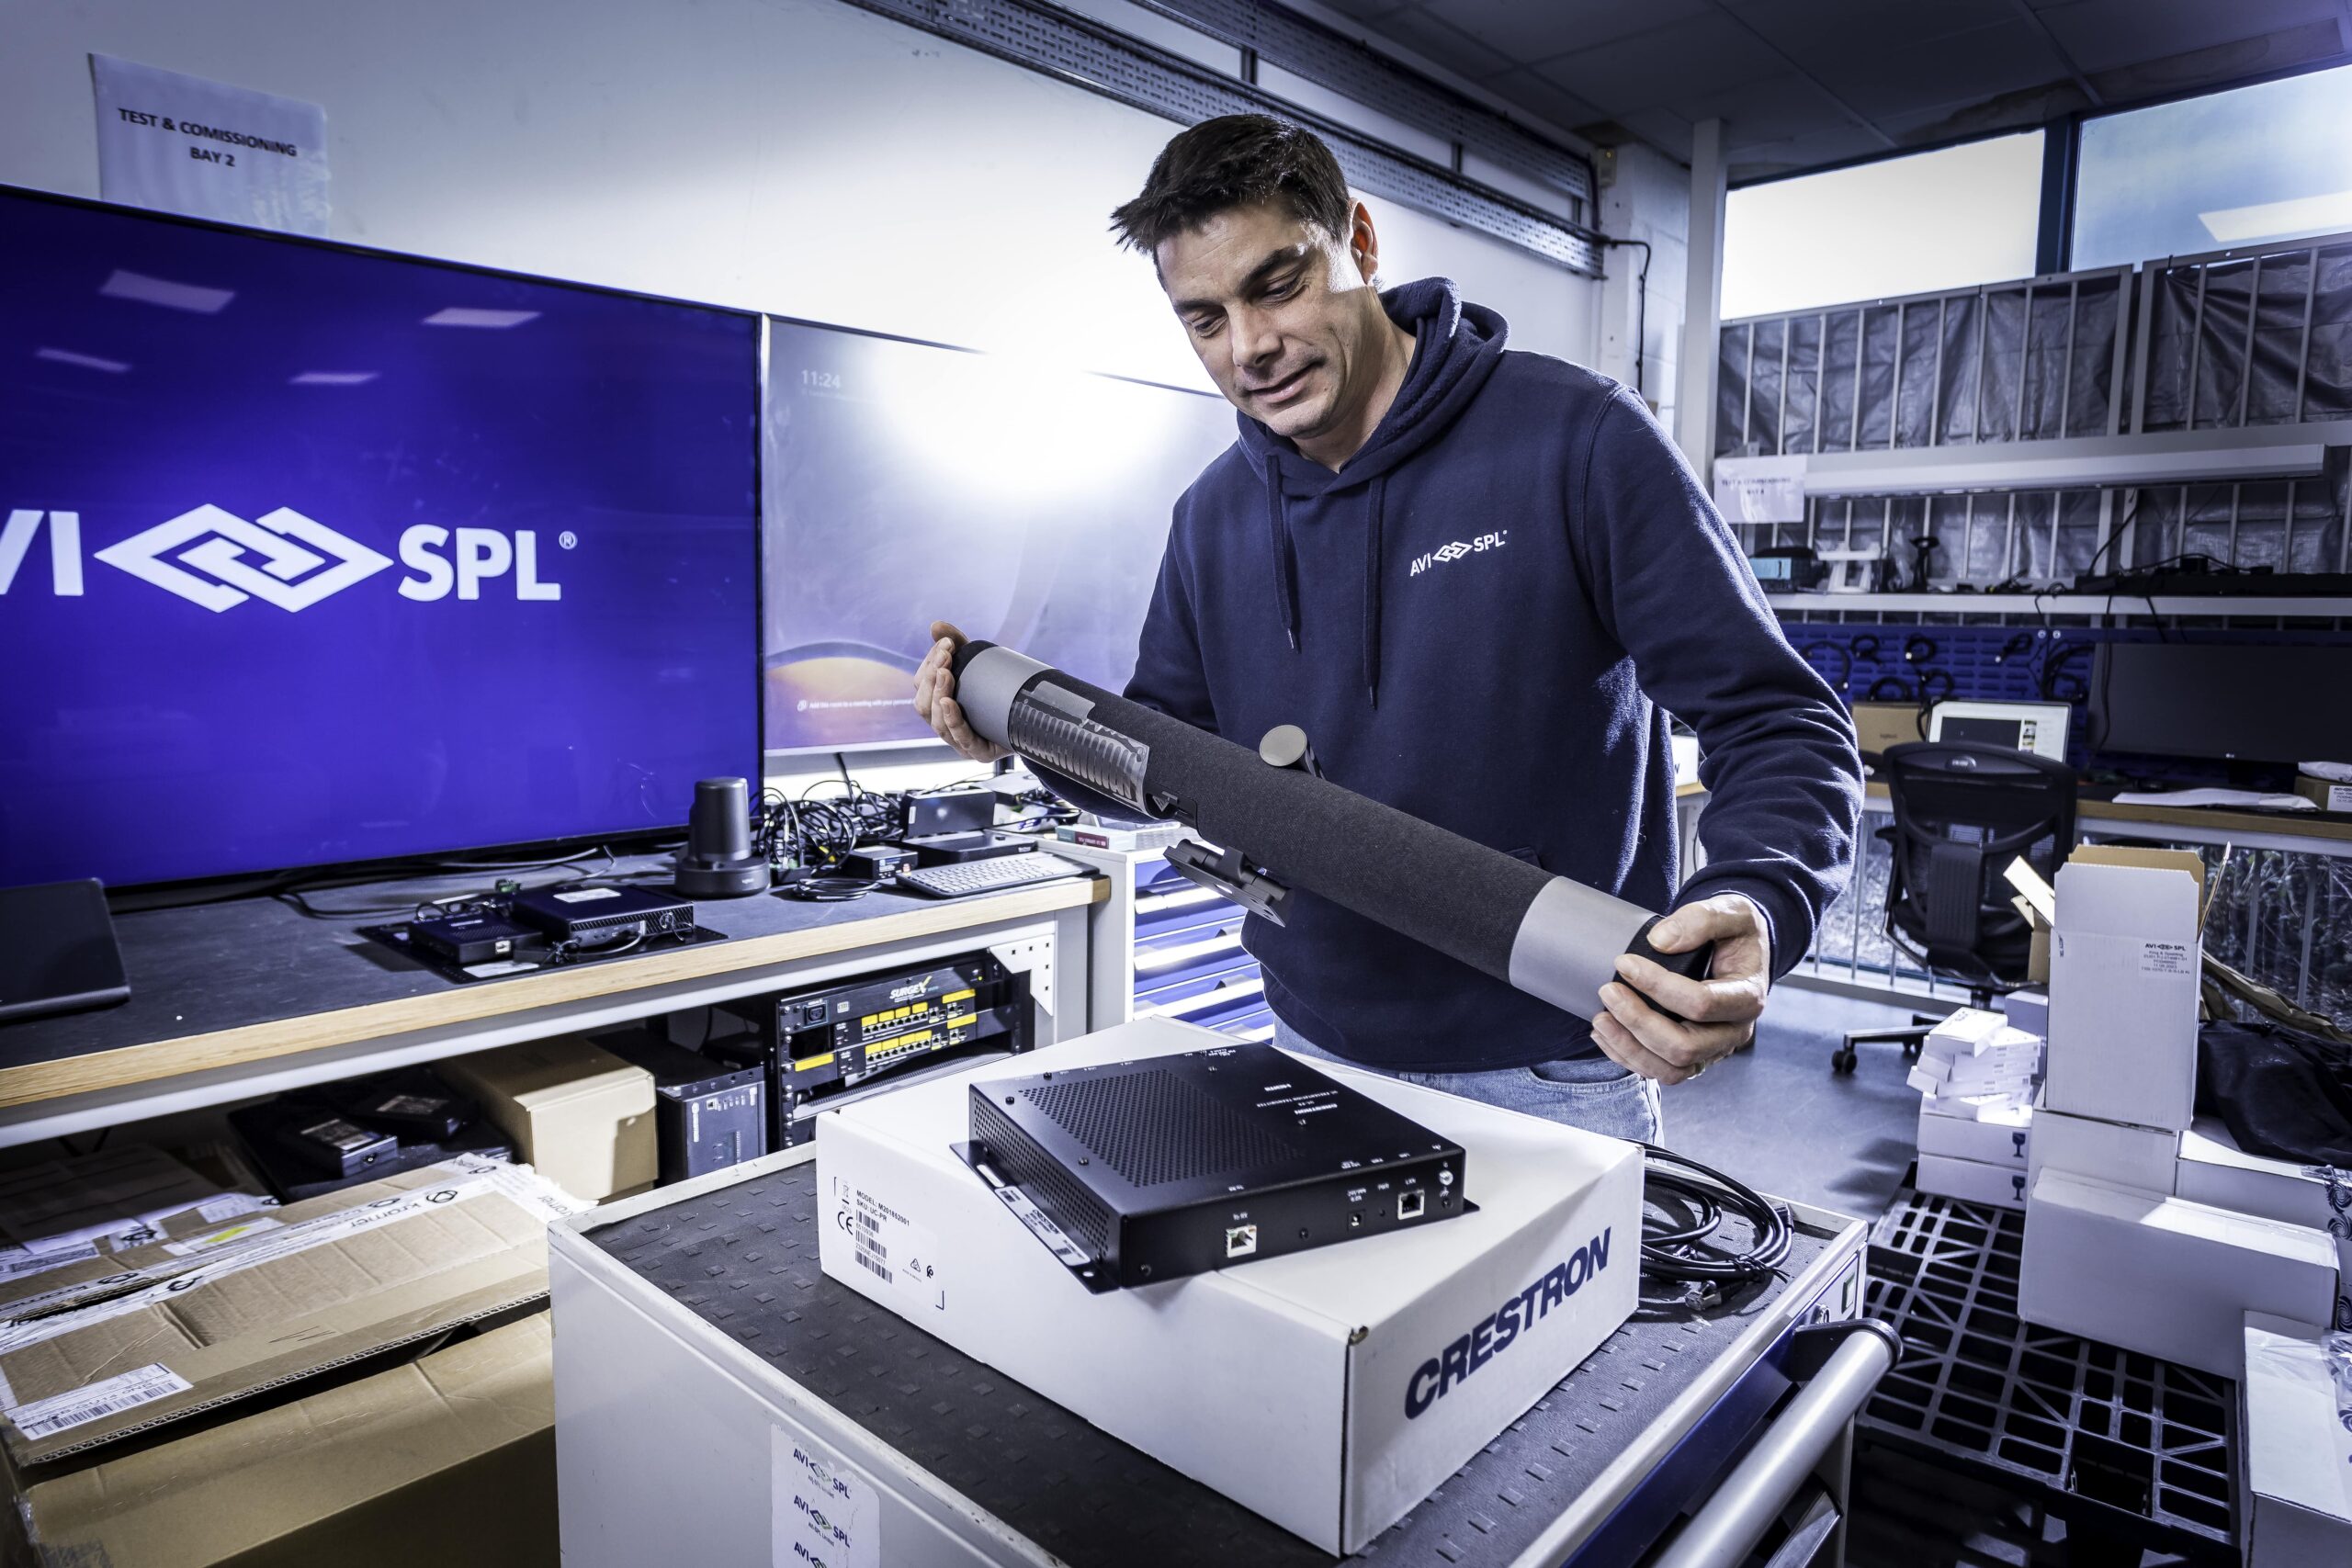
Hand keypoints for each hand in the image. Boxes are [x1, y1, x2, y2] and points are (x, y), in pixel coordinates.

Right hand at [913, 621, 1009, 763]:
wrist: (1034, 721)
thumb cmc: (999, 695)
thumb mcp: (979, 666)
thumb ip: (958, 645)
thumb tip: (935, 625)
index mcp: (938, 706)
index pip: (922, 685)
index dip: (929, 664)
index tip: (946, 644)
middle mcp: (945, 726)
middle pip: (923, 705)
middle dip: (931, 678)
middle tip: (945, 655)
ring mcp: (960, 742)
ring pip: (937, 722)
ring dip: (938, 694)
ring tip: (945, 673)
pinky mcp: (979, 752)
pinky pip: (961, 738)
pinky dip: (952, 719)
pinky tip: (948, 702)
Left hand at [1590, 894, 1771, 1085]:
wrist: (1741, 950)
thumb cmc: (1734, 932)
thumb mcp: (1730, 911)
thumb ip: (1701, 919)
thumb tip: (1659, 942)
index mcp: (1747, 997)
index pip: (1701, 1003)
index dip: (1658, 985)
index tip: (1623, 962)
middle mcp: (1734, 1032)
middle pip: (1685, 1047)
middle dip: (1639, 1022)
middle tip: (1607, 991)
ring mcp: (1714, 1049)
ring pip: (1671, 1069)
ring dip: (1629, 1048)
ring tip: (1599, 1019)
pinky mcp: (1694, 1056)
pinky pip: (1661, 1071)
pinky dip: (1629, 1058)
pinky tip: (1605, 1034)